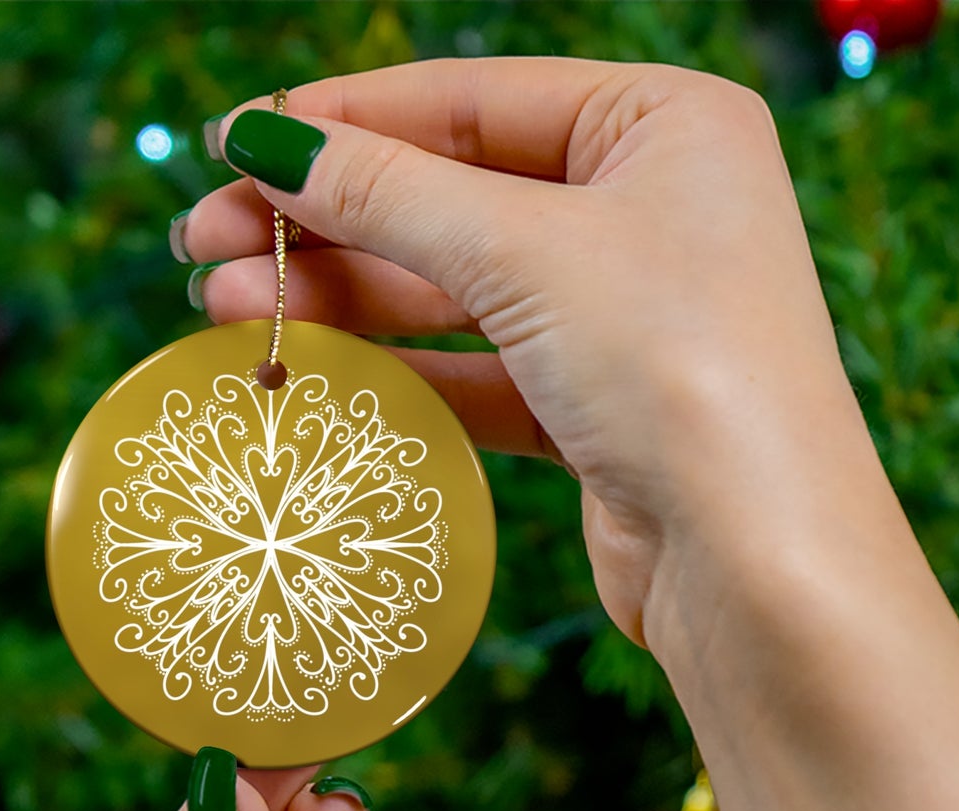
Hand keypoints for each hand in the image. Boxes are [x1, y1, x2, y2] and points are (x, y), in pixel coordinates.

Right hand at [179, 57, 867, 656]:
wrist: (757, 563)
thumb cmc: (677, 368)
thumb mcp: (525, 252)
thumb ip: (389, 193)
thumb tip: (265, 141)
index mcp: (665, 125)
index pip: (473, 100)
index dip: (345, 120)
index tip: (233, 143)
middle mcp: (652, 211)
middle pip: (454, 196)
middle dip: (326, 220)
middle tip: (202, 242)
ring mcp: (626, 316)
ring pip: (457, 291)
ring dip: (343, 299)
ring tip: (223, 308)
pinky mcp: (600, 410)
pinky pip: (479, 372)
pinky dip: (398, 371)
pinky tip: (308, 368)